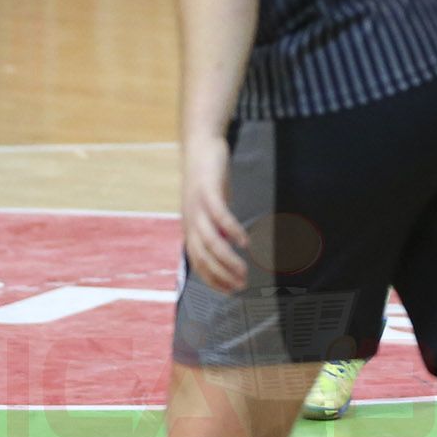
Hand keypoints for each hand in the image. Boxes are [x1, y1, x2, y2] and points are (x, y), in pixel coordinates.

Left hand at [180, 133, 250, 294]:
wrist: (201, 146)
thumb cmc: (209, 178)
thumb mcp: (212, 206)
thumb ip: (217, 225)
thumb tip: (228, 245)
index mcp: (191, 227)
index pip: (198, 262)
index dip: (212, 280)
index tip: (230, 291)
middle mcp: (191, 220)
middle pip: (203, 256)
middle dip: (221, 275)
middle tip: (241, 285)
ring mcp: (198, 206)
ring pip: (210, 241)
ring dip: (226, 259)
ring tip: (243, 270)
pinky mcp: (208, 191)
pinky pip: (219, 216)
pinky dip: (231, 230)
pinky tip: (244, 241)